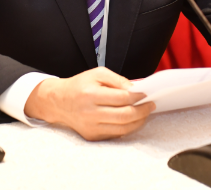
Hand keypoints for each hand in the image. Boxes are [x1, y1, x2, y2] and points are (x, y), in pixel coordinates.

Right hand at [24, 67, 155, 140]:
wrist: (59, 102)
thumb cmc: (80, 85)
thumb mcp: (97, 74)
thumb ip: (118, 80)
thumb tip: (136, 89)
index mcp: (91, 94)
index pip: (122, 98)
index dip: (138, 96)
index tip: (147, 93)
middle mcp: (90, 113)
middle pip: (124, 116)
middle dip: (142, 110)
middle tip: (151, 104)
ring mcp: (91, 127)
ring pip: (123, 128)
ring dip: (138, 121)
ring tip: (145, 113)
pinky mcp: (92, 136)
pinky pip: (116, 134)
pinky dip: (128, 127)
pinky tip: (133, 119)